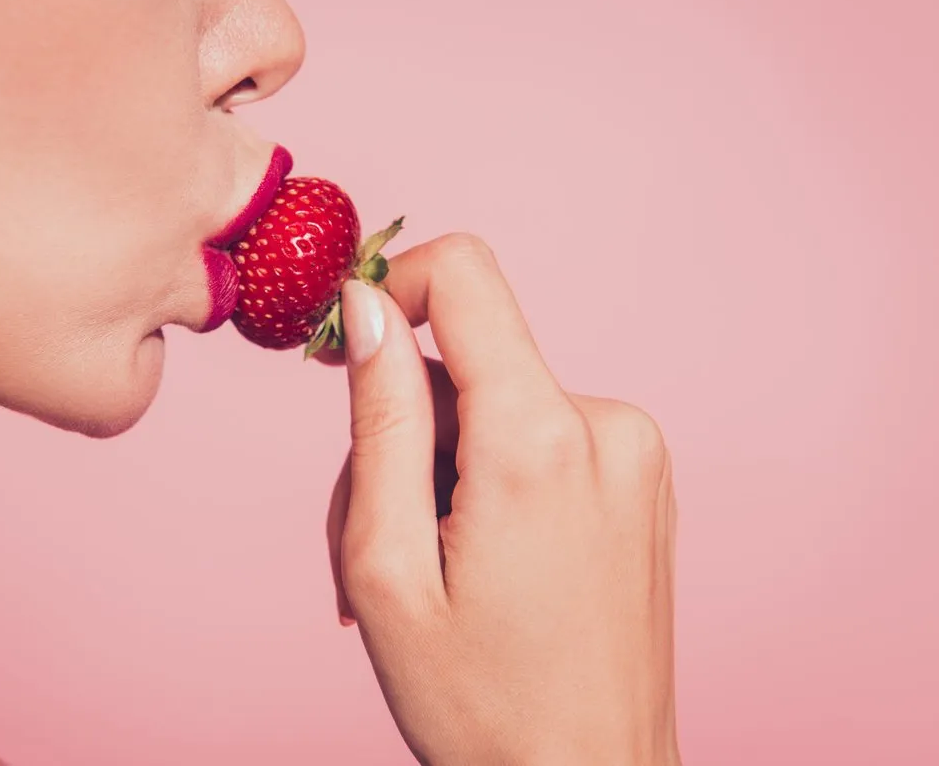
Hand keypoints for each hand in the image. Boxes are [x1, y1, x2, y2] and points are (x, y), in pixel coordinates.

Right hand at [325, 234, 680, 765]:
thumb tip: (366, 308)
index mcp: (540, 441)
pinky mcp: (640, 477)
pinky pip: (538, 435)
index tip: (339, 352)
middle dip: (402, 429)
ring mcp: (635, 452)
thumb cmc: (480, 704)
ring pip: (495, 404)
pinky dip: (488, 478)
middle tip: (373, 535)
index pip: (465, 275)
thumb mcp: (387, 567)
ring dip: (441, 467)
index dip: (389, 286)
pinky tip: (477, 561)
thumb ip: (379, 420)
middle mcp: (608, 427)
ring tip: (430, 569)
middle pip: (465, 361)